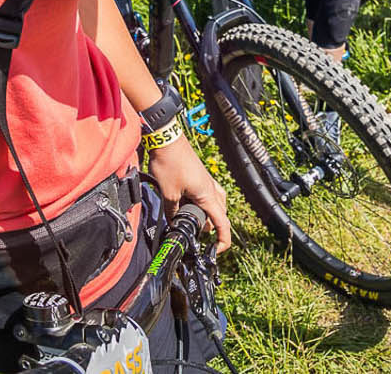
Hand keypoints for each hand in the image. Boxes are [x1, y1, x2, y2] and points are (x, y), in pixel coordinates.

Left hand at [148, 135, 231, 253]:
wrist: (167, 139)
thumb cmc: (170, 163)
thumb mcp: (168, 194)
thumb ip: (172, 212)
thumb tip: (173, 223)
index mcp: (208, 196)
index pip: (223, 224)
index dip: (223, 241)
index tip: (216, 251)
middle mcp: (212, 189)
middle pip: (220, 215)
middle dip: (210, 227)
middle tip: (191, 232)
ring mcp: (207, 181)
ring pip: (215, 204)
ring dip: (206, 214)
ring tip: (188, 218)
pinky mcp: (200, 176)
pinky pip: (208, 194)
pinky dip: (201, 203)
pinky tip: (185, 203)